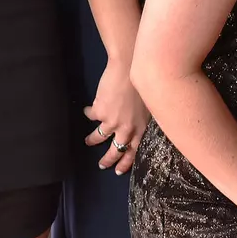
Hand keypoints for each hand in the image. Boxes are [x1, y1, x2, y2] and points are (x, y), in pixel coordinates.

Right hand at [83, 60, 148, 175]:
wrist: (129, 66)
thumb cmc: (144, 81)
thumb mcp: (149, 103)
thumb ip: (142, 117)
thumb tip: (136, 124)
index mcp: (141, 127)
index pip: (134, 150)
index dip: (126, 162)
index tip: (119, 170)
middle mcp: (127, 128)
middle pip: (116, 150)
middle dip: (108, 160)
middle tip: (102, 165)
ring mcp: (112, 121)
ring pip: (99, 137)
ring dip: (93, 140)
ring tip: (89, 141)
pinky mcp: (99, 111)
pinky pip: (91, 115)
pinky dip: (89, 113)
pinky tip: (88, 110)